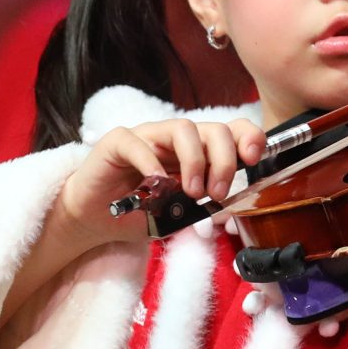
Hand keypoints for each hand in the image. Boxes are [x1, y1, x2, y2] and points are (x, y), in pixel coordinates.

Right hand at [55, 115, 268, 237]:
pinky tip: (156, 184)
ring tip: (192, 192)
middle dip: (224, 160)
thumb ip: (200, 207)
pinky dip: (151, 161)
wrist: (93, 220)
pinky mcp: (117, 142)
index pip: (230, 130)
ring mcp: (146, 137)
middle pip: (212, 129)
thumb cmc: (137, 214)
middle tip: (218, 193)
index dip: (248, 138)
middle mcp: (173, 139)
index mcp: (194, 152)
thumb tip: (226, 208)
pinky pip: (138, 142)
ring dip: (195, 161)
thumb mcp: (179, 214)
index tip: (254, 160)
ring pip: (182, 128)